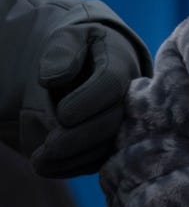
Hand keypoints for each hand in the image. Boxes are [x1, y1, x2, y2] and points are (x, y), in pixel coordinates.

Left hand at [24, 23, 144, 176]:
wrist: (92, 66)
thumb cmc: (78, 51)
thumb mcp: (67, 39)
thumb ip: (61, 52)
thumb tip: (54, 79)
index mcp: (120, 62)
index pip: (111, 83)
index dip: (88, 101)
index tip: (62, 113)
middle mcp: (131, 96)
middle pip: (111, 123)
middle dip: (77, 138)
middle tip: (46, 147)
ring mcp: (126, 122)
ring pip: (105, 148)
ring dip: (72, 159)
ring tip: (39, 161)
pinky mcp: (115, 143)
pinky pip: (99, 162)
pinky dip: (72, 167)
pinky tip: (49, 166)